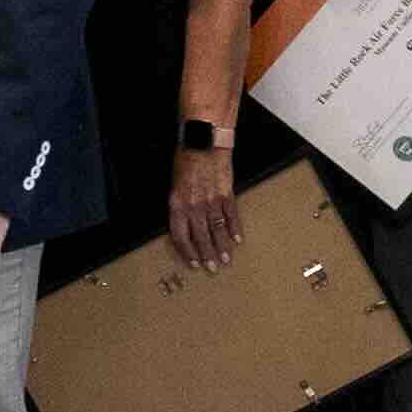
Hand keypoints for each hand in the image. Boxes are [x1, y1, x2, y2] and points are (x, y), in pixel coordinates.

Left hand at [167, 150, 239, 271]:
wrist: (203, 142)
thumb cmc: (185, 160)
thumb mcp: (174, 184)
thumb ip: (179, 206)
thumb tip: (184, 225)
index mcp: (178, 204)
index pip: (180, 235)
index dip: (187, 251)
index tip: (193, 262)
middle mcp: (194, 205)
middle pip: (200, 236)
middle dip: (206, 254)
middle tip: (212, 268)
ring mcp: (212, 201)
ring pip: (217, 230)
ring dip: (222, 246)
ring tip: (226, 259)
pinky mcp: (226, 194)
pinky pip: (231, 215)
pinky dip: (235, 228)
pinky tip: (238, 239)